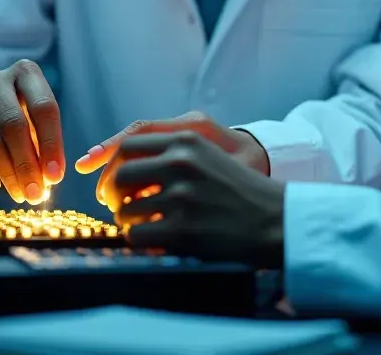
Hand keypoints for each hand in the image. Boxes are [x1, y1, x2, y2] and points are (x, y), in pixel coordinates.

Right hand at [0, 59, 63, 203]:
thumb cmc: (21, 111)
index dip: (51, 144)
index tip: (56, 176)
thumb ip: (45, 142)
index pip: (44, 109)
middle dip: (27, 164)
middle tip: (36, 194)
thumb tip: (50, 178)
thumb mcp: (37, 116)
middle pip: (14, 126)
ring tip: (20, 194)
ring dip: (7, 174)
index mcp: (26, 72)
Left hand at [107, 130, 284, 266]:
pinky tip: (155, 239)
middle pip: (119, 176)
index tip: (108, 182)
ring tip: (145, 225)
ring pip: (125, 210)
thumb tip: (120, 167)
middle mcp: (181, 163)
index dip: (110, 165)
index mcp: (187, 140)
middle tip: (122, 207)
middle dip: (113, 195)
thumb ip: (171, 154)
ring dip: (129, 222)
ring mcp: (181, 196)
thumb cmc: (239, 190)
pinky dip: (139, 240)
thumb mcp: (208, 155)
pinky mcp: (182, 229)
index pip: (128, 145)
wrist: (272, 218)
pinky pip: (136, 235)